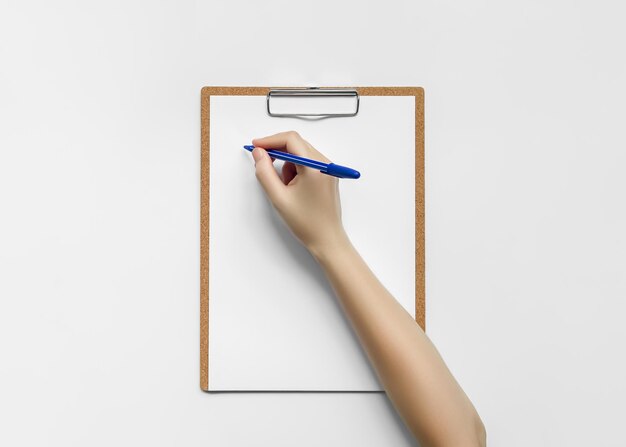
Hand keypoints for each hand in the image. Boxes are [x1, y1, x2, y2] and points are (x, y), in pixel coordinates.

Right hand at [251, 131, 348, 256]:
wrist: (327, 239)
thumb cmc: (306, 223)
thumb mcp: (279, 197)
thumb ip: (265, 172)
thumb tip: (259, 154)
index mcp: (315, 168)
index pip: (291, 140)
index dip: (270, 140)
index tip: (257, 146)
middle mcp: (325, 164)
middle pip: (297, 144)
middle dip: (278, 152)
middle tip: (263, 164)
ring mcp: (329, 169)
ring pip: (301, 154)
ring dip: (288, 164)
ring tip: (285, 187)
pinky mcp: (328, 175)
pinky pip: (308, 163)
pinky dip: (296, 170)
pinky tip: (294, 188)